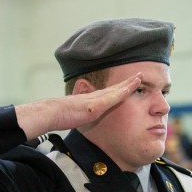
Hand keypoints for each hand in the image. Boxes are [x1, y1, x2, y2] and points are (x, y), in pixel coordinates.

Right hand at [15, 73, 142, 138]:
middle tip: (140, 75)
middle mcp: (95, 97)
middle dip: (128, 82)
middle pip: (115, 88)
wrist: (51, 113)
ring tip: (140, 77)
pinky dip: (122, 93)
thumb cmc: (60, 115)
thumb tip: (83, 116)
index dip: (121, 88)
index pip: (109, 93)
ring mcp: (96, 100)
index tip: (131, 84)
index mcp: (92, 100)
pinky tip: (130, 89)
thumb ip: (82, 113)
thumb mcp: (74, 113)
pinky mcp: (94, 106)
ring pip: (116, 90)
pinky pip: (111, 98)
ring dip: (128, 84)